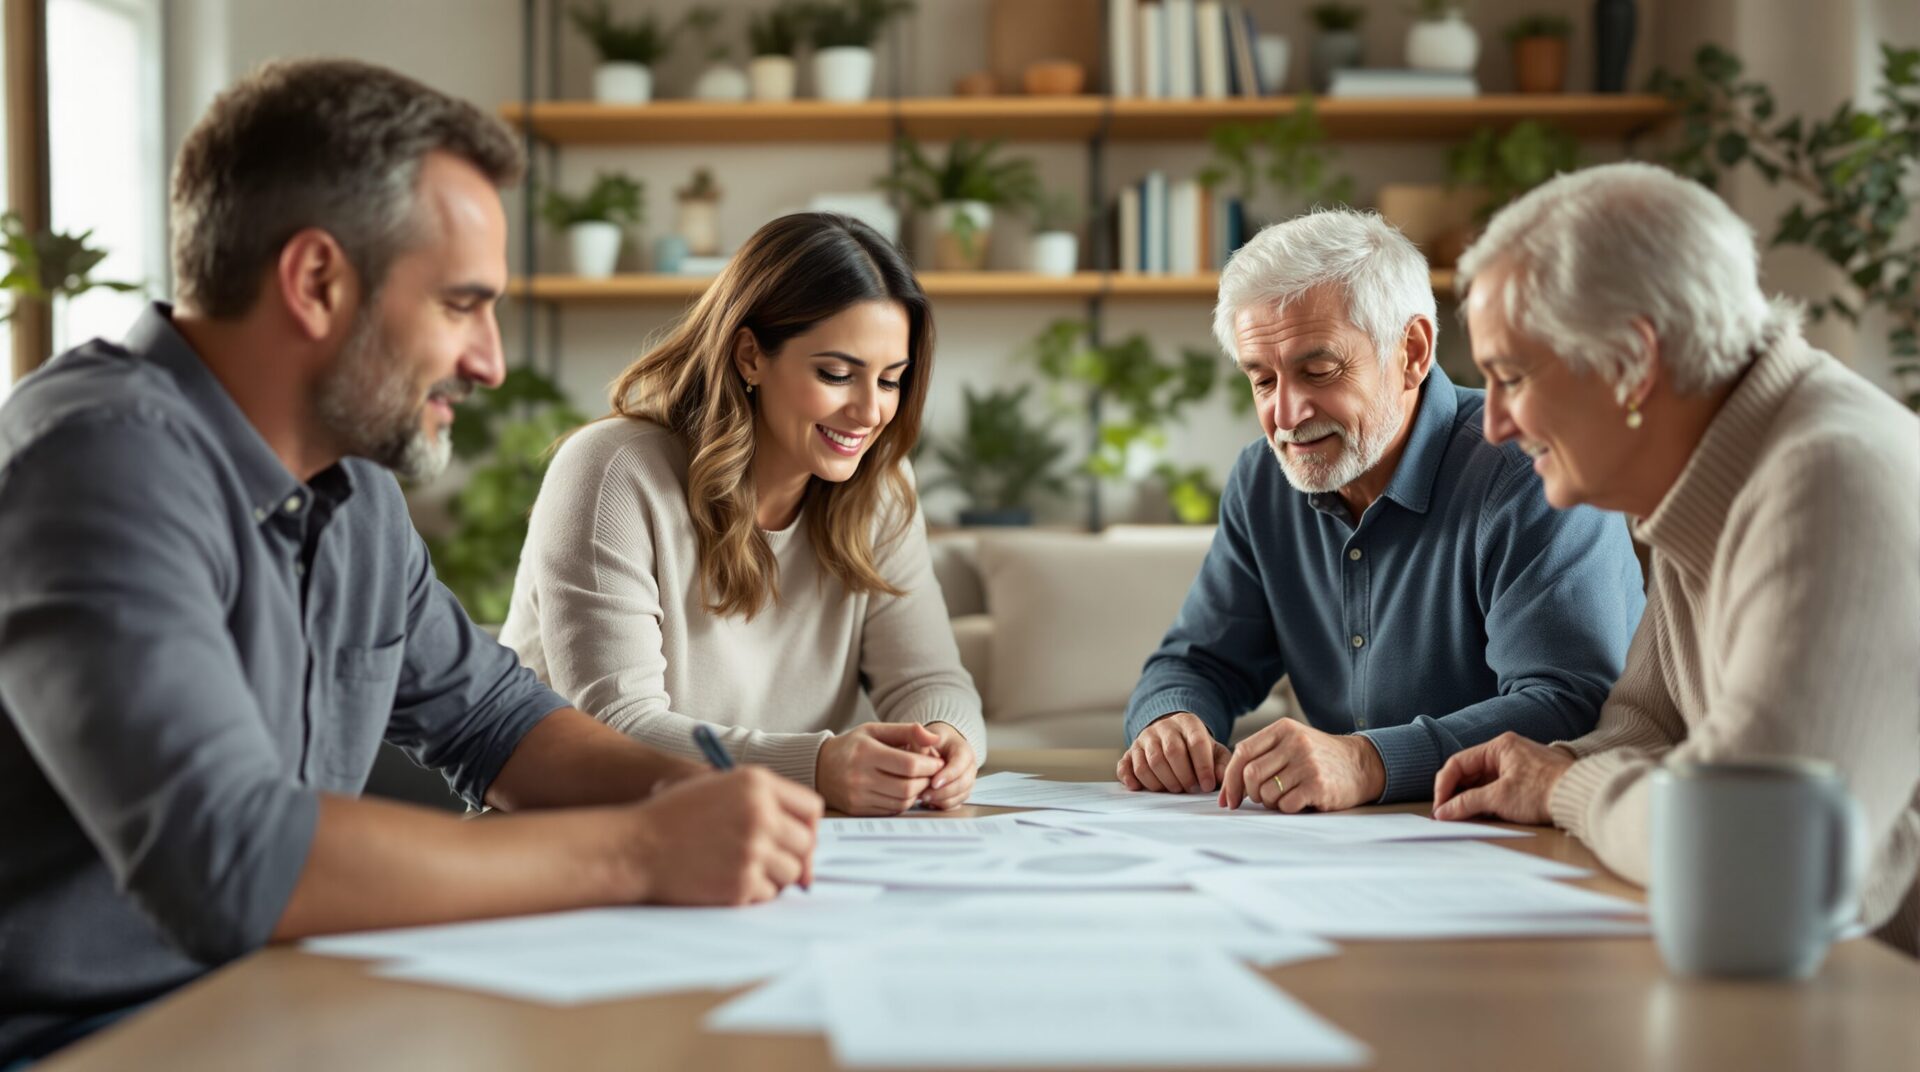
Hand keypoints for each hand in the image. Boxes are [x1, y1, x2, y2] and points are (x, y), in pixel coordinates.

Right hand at [626, 768, 821, 905]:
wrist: (635, 847)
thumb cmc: (674, 816)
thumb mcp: (718, 787)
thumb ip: (763, 802)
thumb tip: (807, 840)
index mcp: (756, 783)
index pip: (811, 808)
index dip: (806, 826)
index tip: (796, 838)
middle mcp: (760, 814)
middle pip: (806, 844)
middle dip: (792, 855)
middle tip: (769, 860)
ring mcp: (752, 850)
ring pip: (791, 873)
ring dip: (773, 876)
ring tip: (742, 868)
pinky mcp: (741, 883)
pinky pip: (768, 894)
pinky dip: (753, 892)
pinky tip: (726, 880)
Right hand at [816, 722, 944, 815]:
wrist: (819, 767)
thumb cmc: (852, 746)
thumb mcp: (875, 730)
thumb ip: (907, 731)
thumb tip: (935, 738)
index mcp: (866, 752)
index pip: (909, 764)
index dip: (929, 765)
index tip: (937, 762)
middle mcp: (860, 776)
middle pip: (907, 787)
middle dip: (926, 781)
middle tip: (931, 774)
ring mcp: (857, 796)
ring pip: (901, 802)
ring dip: (917, 793)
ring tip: (918, 782)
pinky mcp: (857, 810)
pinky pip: (890, 810)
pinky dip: (903, 802)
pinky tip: (903, 791)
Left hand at [915, 722, 977, 810]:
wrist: (941, 745)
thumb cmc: (934, 740)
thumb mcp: (927, 735)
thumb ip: (922, 742)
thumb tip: (918, 753)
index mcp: (964, 751)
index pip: (960, 765)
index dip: (948, 775)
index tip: (933, 783)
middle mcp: (970, 767)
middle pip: (963, 784)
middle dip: (944, 792)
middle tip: (925, 795)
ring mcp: (968, 781)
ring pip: (960, 796)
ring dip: (942, 800)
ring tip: (924, 798)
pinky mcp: (962, 792)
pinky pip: (956, 803)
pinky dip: (943, 805)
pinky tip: (929, 802)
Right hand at [1117, 712, 1229, 793]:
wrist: (1171, 734)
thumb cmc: (1194, 747)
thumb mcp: (1213, 750)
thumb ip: (1221, 763)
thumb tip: (1222, 778)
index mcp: (1187, 722)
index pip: (1196, 742)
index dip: (1203, 766)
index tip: (1207, 785)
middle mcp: (1164, 727)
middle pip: (1171, 752)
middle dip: (1183, 775)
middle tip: (1190, 789)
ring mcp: (1144, 738)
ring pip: (1150, 761)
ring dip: (1163, 781)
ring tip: (1174, 789)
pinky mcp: (1130, 751)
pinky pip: (1126, 765)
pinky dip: (1130, 778)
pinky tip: (1139, 788)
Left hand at [1219, 719, 1384, 811]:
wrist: (1360, 765)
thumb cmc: (1318, 757)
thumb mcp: (1291, 742)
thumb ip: (1261, 754)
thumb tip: (1228, 786)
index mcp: (1283, 729)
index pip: (1242, 752)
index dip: (1230, 779)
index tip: (1227, 799)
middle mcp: (1294, 743)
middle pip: (1251, 774)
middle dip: (1250, 794)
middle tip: (1261, 798)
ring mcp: (1307, 763)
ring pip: (1266, 793)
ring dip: (1270, 802)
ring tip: (1285, 796)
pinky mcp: (1318, 785)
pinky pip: (1285, 805)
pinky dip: (1287, 808)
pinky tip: (1300, 801)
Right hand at [1431, 732, 1571, 824]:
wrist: (1583, 797)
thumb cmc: (1545, 791)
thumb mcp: (1500, 798)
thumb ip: (1467, 803)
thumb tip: (1442, 812)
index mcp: (1499, 746)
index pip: (1458, 763)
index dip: (1444, 786)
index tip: (1439, 807)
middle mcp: (1507, 750)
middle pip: (1469, 771)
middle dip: (1456, 793)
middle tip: (1446, 815)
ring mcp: (1518, 764)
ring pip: (1482, 780)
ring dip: (1470, 798)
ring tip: (1462, 817)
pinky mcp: (1527, 778)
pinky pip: (1497, 786)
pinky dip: (1486, 799)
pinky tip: (1482, 813)